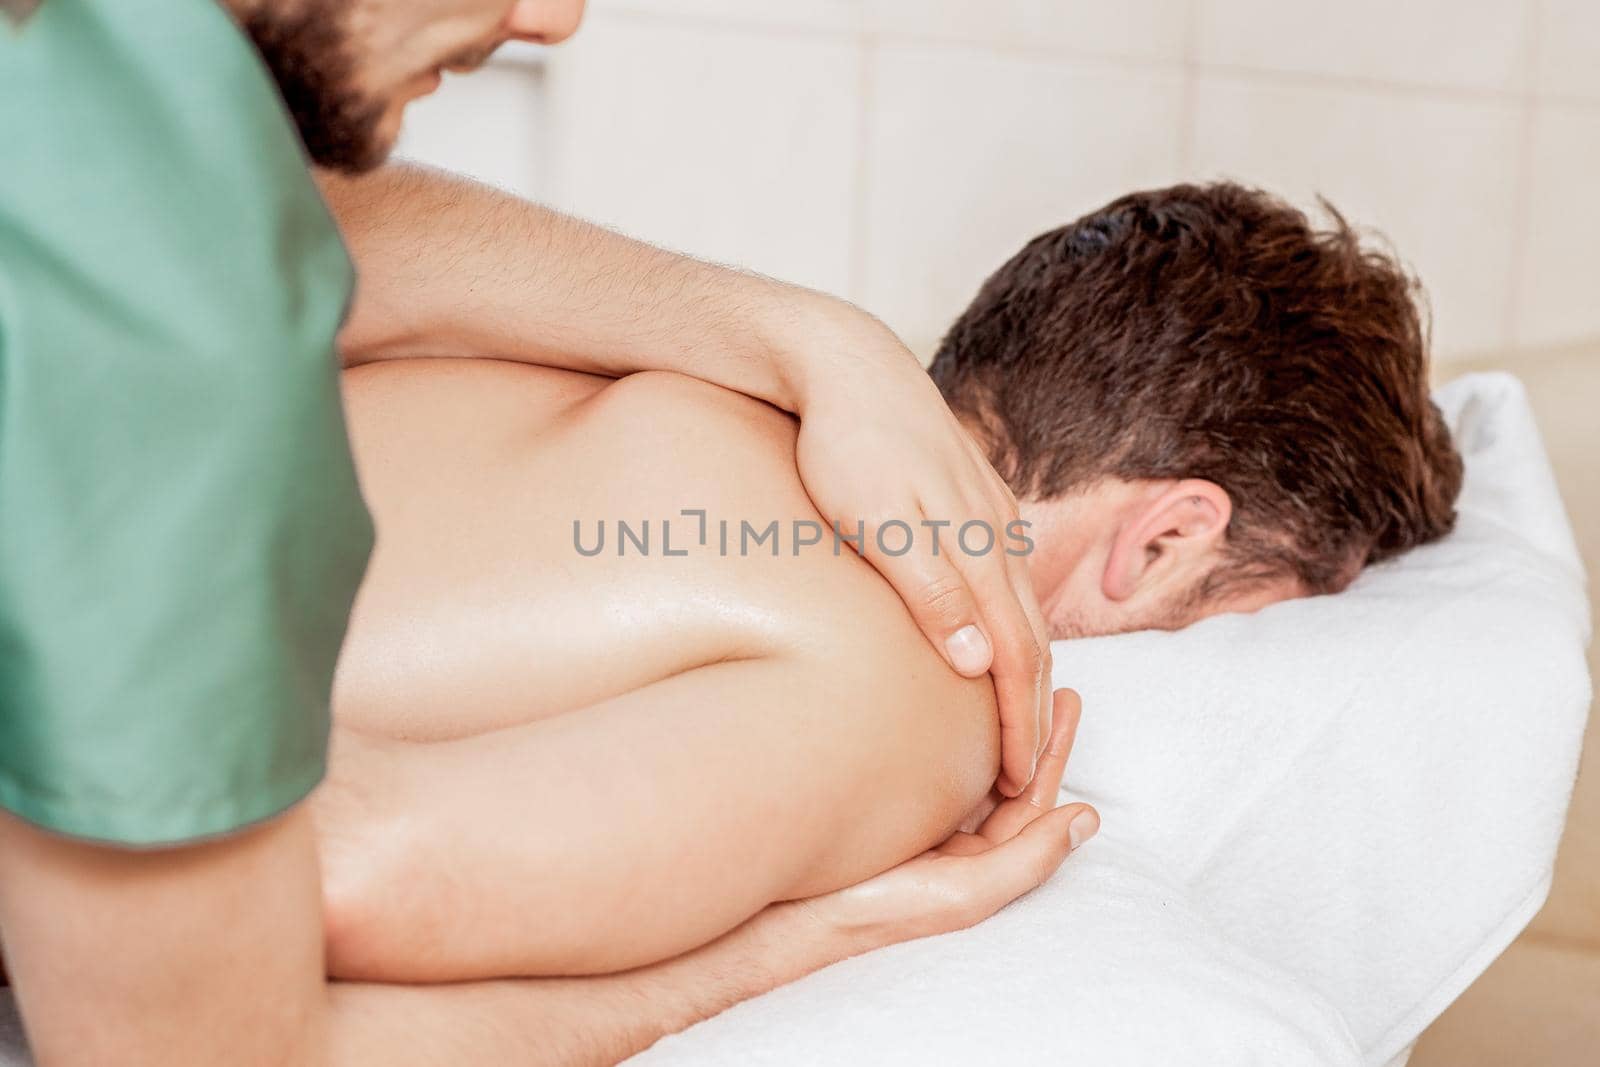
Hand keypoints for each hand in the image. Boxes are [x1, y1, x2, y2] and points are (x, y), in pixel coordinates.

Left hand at [788, 308, 1052, 796]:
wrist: (848, 363)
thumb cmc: (848, 445)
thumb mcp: (880, 523)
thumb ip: (932, 591)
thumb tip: (981, 663)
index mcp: (977, 551)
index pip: (1015, 659)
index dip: (1018, 725)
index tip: (1015, 783)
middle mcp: (996, 537)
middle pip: (1031, 643)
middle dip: (1032, 715)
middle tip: (1024, 780)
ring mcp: (989, 517)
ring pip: (1024, 612)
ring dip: (1027, 676)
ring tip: (1018, 726)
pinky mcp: (973, 502)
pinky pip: (1008, 581)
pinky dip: (1012, 628)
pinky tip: (998, 641)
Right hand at [789, 690, 1095, 952]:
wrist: (776, 908)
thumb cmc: (867, 910)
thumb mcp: (959, 892)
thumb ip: (1028, 859)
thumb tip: (1088, 818)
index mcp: (971, 864)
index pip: (1027, 802)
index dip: (1052, 750)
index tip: (1068, 698)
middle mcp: (944, 839)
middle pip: (999, 773)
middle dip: (1025, 726)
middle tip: (1046, 674)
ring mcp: (908, 816)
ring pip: (958, 759)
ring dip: (982, 719)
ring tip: (998, 671)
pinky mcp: (871, 796)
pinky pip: (917, 755)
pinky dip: (936, 725)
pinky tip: (935, 689)